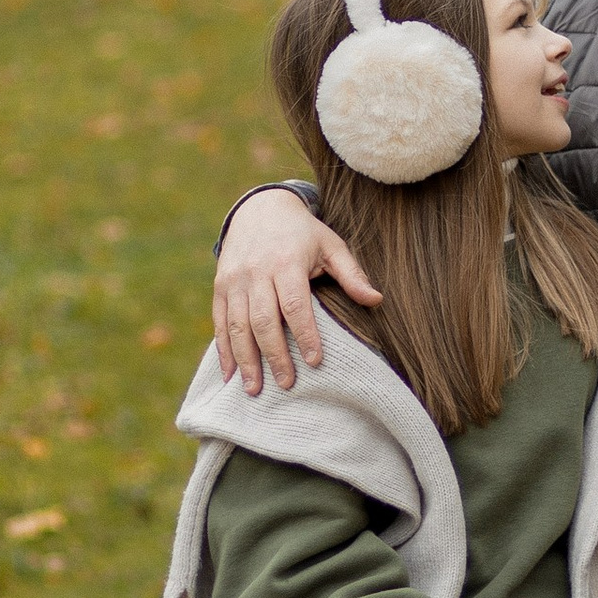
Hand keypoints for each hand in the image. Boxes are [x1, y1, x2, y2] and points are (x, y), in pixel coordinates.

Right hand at [213, 187, 382, 393]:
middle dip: (275, 355)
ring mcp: (234, 280)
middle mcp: (256, 272)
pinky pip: (220, 321)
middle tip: (287, 384)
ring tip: (254, 389)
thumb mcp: (331, 245)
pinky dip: (224, 349)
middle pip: (263, 320)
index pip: (295, 304)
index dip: (305, 334)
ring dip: (246, 360)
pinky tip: (231, 374)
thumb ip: (352, 274)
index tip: (314, 361)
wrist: (259, 209)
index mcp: (286, 262)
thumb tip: (376, 300)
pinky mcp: (220, 287)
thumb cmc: (303, 233)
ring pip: (238, 325)